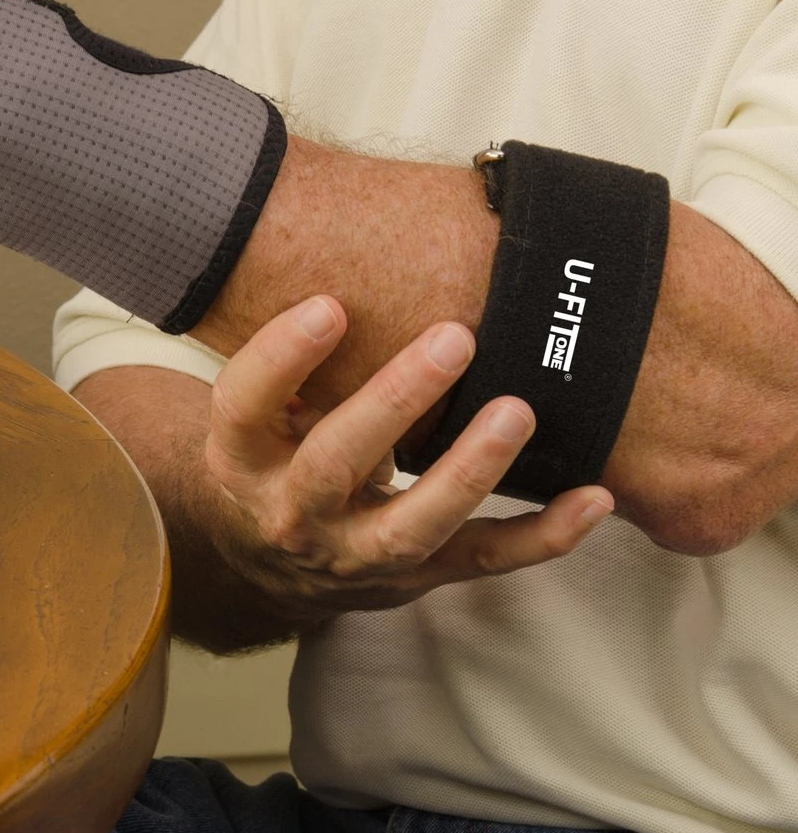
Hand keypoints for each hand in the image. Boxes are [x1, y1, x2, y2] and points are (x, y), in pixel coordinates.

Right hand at [204, 295, 613, 619]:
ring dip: (469, 469)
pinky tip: (592, 496)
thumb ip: (291, 364)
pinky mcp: (414, 577)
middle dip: (393, 401)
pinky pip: (482, 561)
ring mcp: (354, 555)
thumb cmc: (273, 457)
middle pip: (333, 463)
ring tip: (517, 411)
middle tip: (453, 338)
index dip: (282, 358)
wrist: (272, 563)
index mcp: (240, 459)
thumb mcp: (257, 416)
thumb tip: (343, 254)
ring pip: (412, 525)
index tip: (331, 305)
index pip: (244, 406)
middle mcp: (290, 513)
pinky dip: (543, 534)